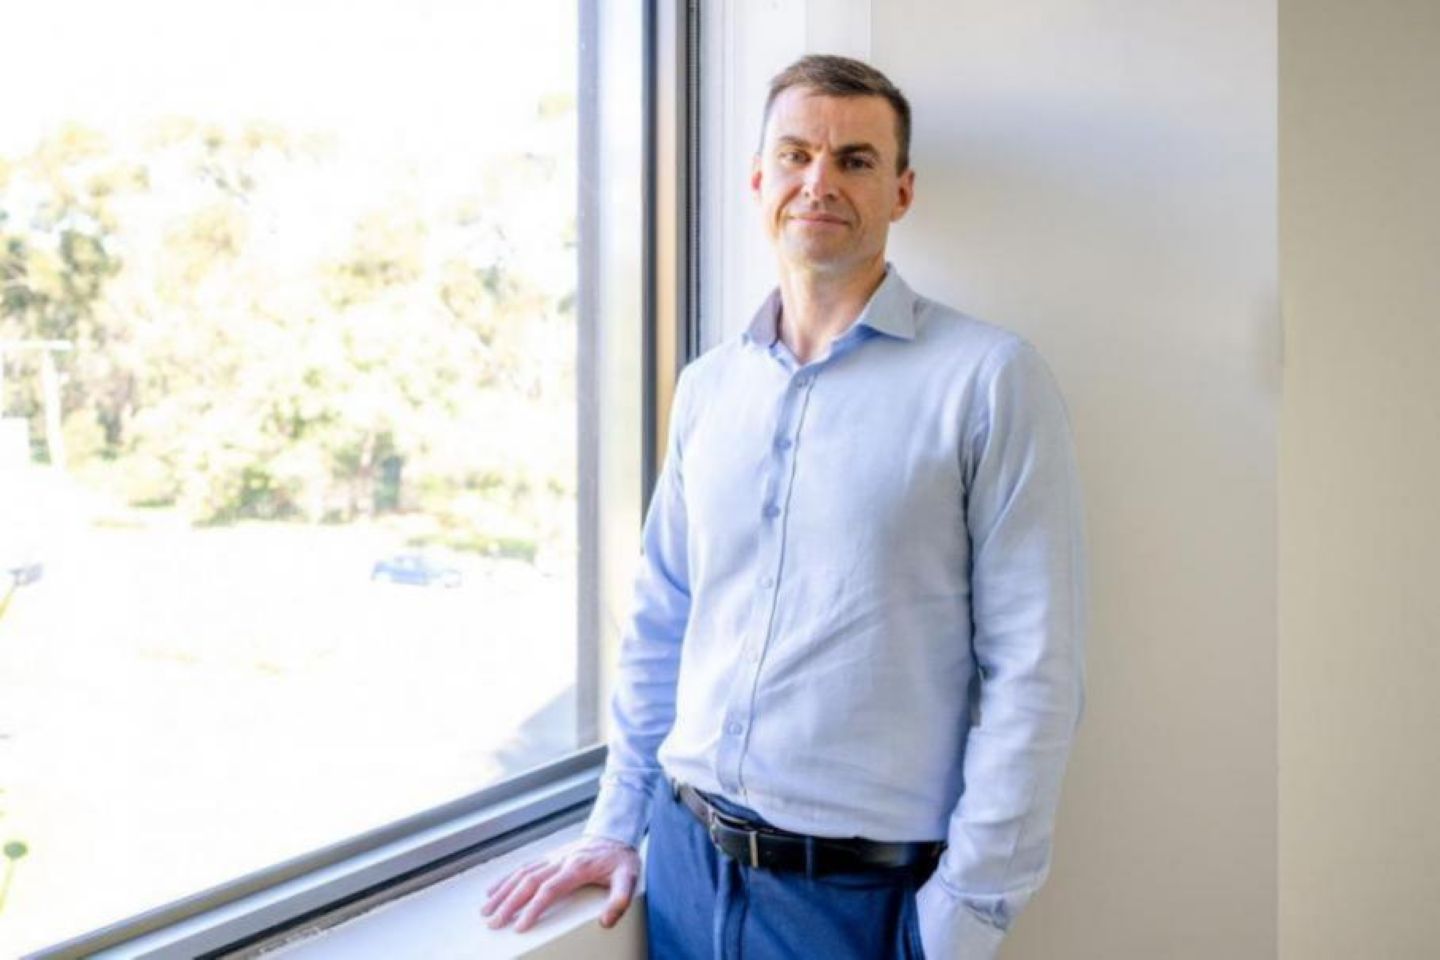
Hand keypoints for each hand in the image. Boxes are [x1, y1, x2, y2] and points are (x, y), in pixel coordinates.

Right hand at [480, 836, 639, 932]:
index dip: (533, 908)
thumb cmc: (621, 858)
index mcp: (577, 867)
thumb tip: (606, 921)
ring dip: (502, 892)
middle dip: (509, 904)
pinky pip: (523, 866)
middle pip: (528, 882)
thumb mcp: (628, 877)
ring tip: (487, 910)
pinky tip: (493, 890)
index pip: (549, 889)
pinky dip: (506, 878)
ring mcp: (553, 857)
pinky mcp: (549, 856)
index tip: (520, 926)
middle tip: (494, 922)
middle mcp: (560, 861)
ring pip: (521, 874)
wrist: (616, 832)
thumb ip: (620, 899)